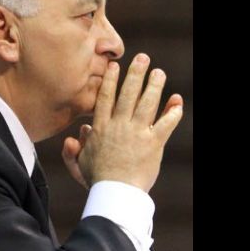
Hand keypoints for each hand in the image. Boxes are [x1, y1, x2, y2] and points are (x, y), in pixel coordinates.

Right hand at [62, 53, 182, 191]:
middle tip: (142, 58)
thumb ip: (72, 149)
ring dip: (154, 85)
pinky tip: (177, 101)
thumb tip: (77, 134)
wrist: (115, 193)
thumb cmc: (97, 181)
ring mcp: (137, 133)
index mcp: (101, 128)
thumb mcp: (78, 164)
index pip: (105, 98)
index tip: (114, 66)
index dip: (110, 80)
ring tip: (159, 72)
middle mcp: (119, 126)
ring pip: (147, 103)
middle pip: (128, 94)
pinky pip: (166, 124)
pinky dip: (172, 112)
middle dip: (135, 74)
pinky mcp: (153, 144)